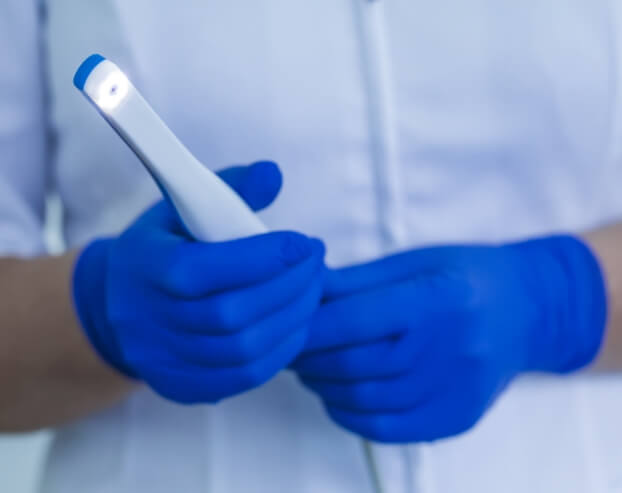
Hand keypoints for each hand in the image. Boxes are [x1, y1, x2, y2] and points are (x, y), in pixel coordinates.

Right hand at [73, 161, 325, 403]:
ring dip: (293, 319)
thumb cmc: (164, 247)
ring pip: (243, 350)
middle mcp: (147, 320)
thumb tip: (273, 174)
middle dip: (289, 287)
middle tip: (316, 263)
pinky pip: (243, 377)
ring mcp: (163, 360)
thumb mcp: (183, 207)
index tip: (303, 243)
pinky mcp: (182, 386)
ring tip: (314, 289)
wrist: (119, 304)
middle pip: (230, 315)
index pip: (203, 269)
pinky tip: (297, 322)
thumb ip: (230, 188)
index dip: (262, 258)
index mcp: (144, 267)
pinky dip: (281, 350)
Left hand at [293, 236, 606, 442]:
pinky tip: (338, 395)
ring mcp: (456, 390)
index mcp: (437, 299)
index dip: (308, 327)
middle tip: (289, 348)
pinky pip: (387, 429)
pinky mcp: (456, 418)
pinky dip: (349, 415)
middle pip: (353, 364)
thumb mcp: (413, 262)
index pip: (353, 320)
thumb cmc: (464, 276)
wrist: (526, 310)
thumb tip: (302, 290)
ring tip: (310, 368)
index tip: (285, 324)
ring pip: (364, 400)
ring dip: (323, 386)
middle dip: (308, 358)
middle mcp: (450, 349)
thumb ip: (356, 281)